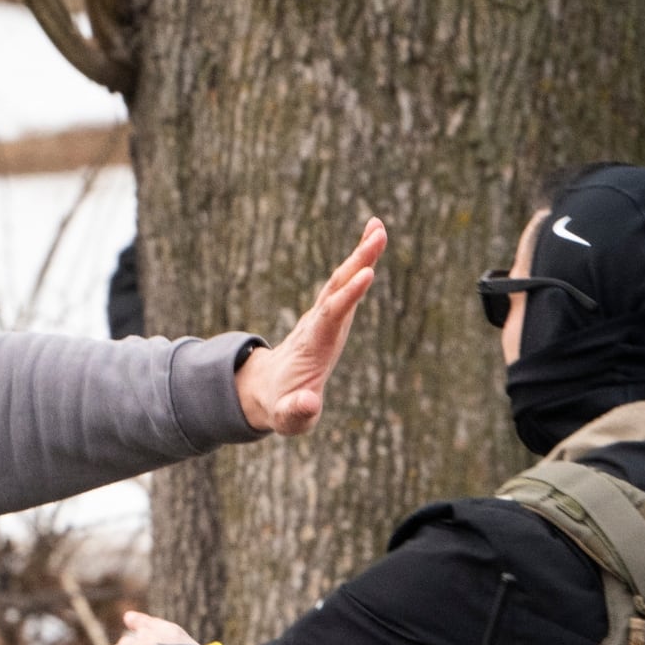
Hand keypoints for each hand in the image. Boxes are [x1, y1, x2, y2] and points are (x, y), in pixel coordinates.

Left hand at [233, 217, 383, 434]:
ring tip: (378, 227)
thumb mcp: (288, 417)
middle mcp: (317, 325)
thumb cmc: (282, 406)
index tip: (366, 275)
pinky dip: (359, 262)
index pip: (330, 317)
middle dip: (357, 263)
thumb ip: (296, 410)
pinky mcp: (330, 315)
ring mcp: (323, 318)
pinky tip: (372, 240)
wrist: (265, 391)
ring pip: (341, 281)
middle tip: (378, 234)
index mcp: (313, 346)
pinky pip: (345, 284)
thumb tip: (308, 402)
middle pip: (337, 289)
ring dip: (360, 255)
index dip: (347, 297)